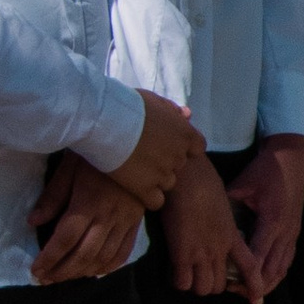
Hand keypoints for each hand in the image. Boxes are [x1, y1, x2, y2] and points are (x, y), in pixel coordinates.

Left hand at [29, 153, 145, 284]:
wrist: (137, 142)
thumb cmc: (97, 152)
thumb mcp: (69, 168)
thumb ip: (53, 196)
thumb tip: (33, 222)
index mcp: (88, 202)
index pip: (65, 238)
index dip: (49, 258)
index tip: (35, 269)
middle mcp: (108, 216)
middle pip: (84, 253)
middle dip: (62, 271)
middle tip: (46, 278)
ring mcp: (125, 221)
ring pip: (104, 257)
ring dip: (82, 272)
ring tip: (65, 276)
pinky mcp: (136, 222)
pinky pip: (124, 251)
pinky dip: (109, 266)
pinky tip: (95, 271)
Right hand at [105, 90, 201, 212]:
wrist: (106, 121)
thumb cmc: (128, 106)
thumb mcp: (155, 101)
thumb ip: (173, 110)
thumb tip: (187, 114)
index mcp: (185, 134)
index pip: (197, 148)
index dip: (183, 148)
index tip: (167, 145)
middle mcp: (178, 156)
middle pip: (179, 165)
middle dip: (165, 161)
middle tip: (144, 154)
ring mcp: (163, 174)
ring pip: (168, 183)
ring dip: (156, 179)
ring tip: (136, 169)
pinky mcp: (145, 188)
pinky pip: (156, 201)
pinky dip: (149, 198)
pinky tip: (137, 189)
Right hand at [158, 153, 243, 296]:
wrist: (188, 176)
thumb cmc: (203, 181)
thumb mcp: (222, 203)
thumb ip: (222, 221)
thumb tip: (215, 224)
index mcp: (232, 235)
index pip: (250, 267)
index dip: (254, 285)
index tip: (256, 300)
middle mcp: (220, 248)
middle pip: (220, 284)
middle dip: (211, 284)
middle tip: (200, 275)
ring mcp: (202, 252)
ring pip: (203, 288)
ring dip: (195, 285)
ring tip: (187, 275)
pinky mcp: (182, 252)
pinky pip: (182, 282)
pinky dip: (178, 281)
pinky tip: (173, 271)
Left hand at [225, 136, 303, 300]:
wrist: (292, 159)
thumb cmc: (266, 171)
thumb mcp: (242, 185)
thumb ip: (226, 206)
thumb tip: (204, 221)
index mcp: (271, 221)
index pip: (257, 256)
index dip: (245, 274)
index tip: (229, 285)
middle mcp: (285, 232)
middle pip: (272, 268)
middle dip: (255, 285)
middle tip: (235, 293)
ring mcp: (292, 233)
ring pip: (282, 267)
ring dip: (268, 283)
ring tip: (250, 294)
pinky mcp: (295, 231)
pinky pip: (287, 259)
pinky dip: (277, 273)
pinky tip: (266, 280)